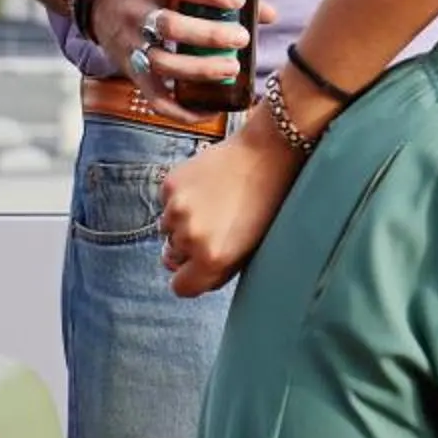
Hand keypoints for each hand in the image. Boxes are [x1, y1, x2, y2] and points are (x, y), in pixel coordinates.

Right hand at [90, 0, 266, 98]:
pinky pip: (154, 97)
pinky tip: (210, 110)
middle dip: (208, 35)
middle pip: (169, 26)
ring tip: (232, 68)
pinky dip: (181, 109)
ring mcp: (131, 46)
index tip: (239, 0)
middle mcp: (137, 14)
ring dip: (199, 69)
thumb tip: (268, 14)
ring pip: (161, 62)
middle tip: (242, 38)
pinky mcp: (131, 73)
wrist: (101, 5)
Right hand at [157, 117, 302, 294]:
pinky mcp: (170, 185)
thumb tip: (191, 275)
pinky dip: (181, 197)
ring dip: (183, 221)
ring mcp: (177, 210)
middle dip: (189, 247)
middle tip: (216, 225)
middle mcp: (190, 238)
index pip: (181, 288)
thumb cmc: (270, 199)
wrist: (270, 149)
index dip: (191, 277)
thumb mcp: (252, 245)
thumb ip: (219, 266)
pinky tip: (208, 184)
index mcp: (213, 258)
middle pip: (173, 257)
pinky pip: (167, 202)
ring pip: (167, 228)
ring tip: (216, 200)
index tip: (200, 266)